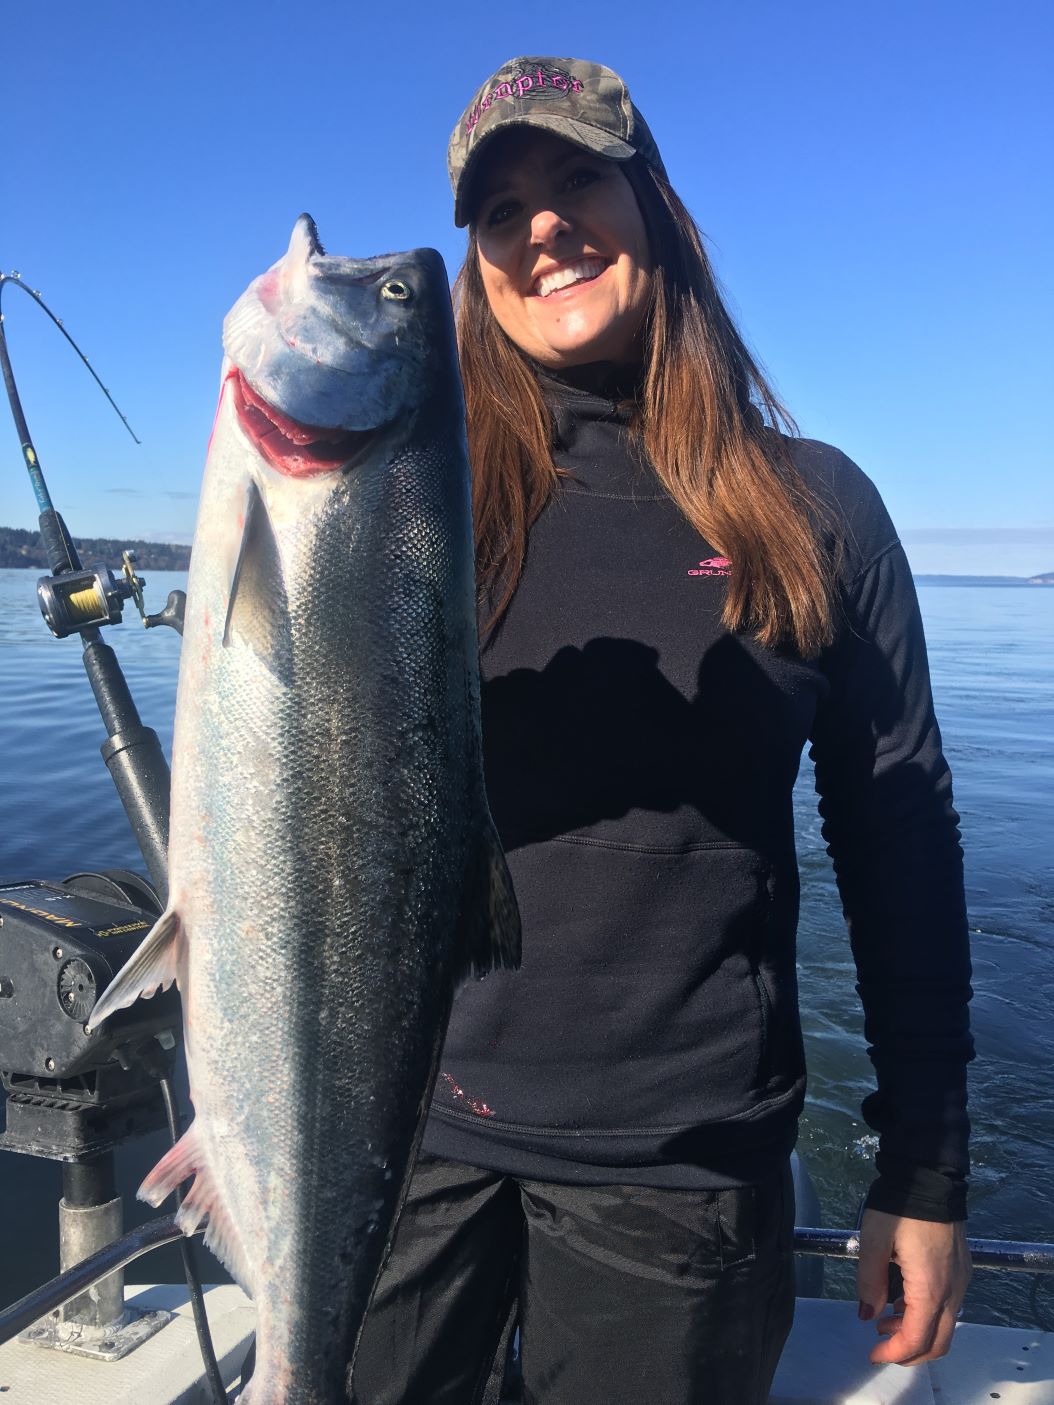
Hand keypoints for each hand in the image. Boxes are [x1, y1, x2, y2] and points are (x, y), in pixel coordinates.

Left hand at [857, 1209, 971, 1365]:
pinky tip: (904, 1301)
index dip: (894, 1353)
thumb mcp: (873, 1240)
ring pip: (946, 1325)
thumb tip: (866, 1314)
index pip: (917, 1339)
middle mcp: (953, 1290)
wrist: (930, 1175)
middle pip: (938, 1342)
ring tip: (886, 1319)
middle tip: (880, 1344)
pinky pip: (949, 1305)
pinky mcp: (962, 1268)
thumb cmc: (898, 1206)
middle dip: (909, 1351)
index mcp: (931, 1288)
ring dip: (918, 1332)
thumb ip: (869, 1281)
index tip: (872, 1354)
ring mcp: (961, 1279)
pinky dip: (928, 1314)